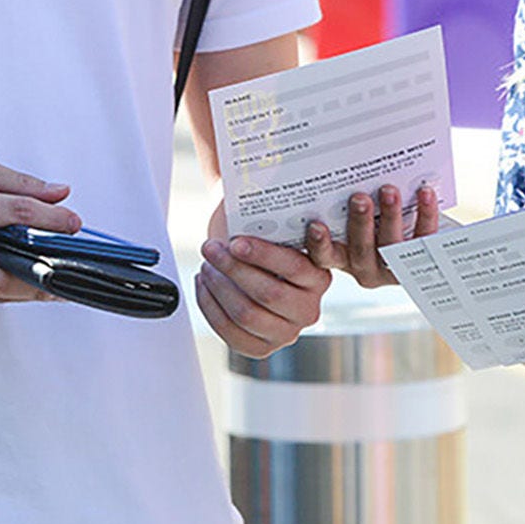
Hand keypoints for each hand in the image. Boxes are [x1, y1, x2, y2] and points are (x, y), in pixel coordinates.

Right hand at [0, 155, 80, 302]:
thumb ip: (18, 183)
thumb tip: (60, 193)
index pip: (16, 213)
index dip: (52, 220)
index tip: (75, 224)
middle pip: (2, 276)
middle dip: (40, 280)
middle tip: (68, 276)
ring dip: (26, 289)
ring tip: (53, 282)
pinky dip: (0, 288)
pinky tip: (19, 279)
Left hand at [198, 199, 330, 356]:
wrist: (249, 258)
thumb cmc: (260, 236)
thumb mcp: (270, 222)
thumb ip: (269, 212)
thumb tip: (254, 176)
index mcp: (320, 276)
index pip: (294, 268)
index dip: (263, 255)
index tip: (237, 240)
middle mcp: (309, 308)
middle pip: (268, 294)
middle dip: (233, 269)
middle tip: (210, 248)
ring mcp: (286, 331)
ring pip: (246, 313)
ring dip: (219, 287)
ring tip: (207, 264)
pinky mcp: (261, 346)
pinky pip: (230, 332)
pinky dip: (210, 307)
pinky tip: (204, 284)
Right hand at [303, 183, 444, 287]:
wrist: (415, 241)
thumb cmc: (374, 222)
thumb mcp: (352, 217)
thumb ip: (343, 202)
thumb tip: (337, 163)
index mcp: (342, 257)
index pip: (325, 256)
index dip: (319, 244)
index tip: (316, 225)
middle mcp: (366, 267)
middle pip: (361, 249)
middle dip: (360, 222)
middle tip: (359, 198)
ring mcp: (393, 267)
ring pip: (391, 246)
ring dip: (390, 216)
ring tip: (389, 190)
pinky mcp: (422, 258)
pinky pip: (424, 237)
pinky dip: (425, 214)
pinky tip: (425, 193)